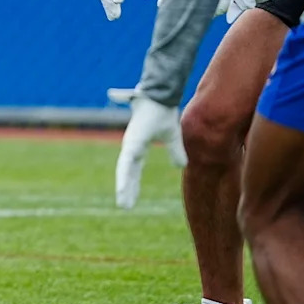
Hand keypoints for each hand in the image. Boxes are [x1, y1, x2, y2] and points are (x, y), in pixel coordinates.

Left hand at [114, 91, 186, 208]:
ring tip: (123, 203)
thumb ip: (175, 151)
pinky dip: (124, 176)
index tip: (129, 198)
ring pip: (124, 170)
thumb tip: (181, 166)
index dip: (132, 183)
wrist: (161, 96)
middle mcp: (131, 146)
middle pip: (127, 172)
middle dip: (127, 189)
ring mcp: (130, 144)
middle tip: (125, 206)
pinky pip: (126, 162)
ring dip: (124, 187)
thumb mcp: (172, 136)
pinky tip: (122, 188)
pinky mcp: (132, 142)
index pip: (133, 169)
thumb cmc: (163, 112)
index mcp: (137, 146)